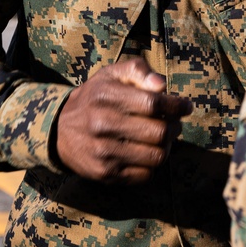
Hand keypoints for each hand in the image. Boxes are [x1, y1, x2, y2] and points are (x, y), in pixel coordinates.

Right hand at [54, 57, 191, 182]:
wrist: (59, 130)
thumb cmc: (96, 96)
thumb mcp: (113, 74)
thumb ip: (139, 71)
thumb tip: (162, 84)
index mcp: (107, 97)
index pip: (153, 103)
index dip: (176, 105)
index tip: (186, 106)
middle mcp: (103, 126)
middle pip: (159, 132)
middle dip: (174, 127)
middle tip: (174, 123)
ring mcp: (103, 153)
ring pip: (156, 156)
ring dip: (167, 147)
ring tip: (162, 138)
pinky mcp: (104, 174)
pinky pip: (144, 175)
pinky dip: (152, 164)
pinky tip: (147, 152)